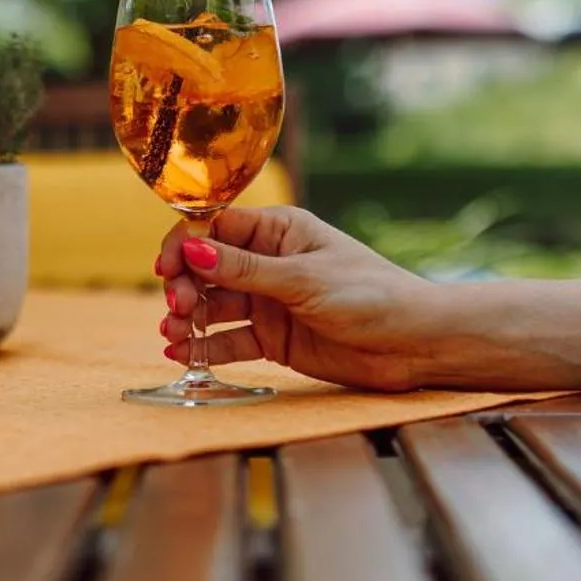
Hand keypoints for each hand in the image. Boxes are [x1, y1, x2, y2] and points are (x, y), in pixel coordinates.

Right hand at [156, 206, 439, 391]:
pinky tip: (183, 354)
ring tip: (172, 336)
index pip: (215, 226)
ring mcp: (269, 301)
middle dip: (184, 286)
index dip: (184, 244)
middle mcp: (268, 262)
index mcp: (278, 230)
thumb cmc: (370, 295)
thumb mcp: (303, 279)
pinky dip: (205, 347)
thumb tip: (190, 247)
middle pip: (206, 267)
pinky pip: (229, 340)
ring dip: (189, 318)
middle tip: (178, 309)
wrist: (413, 343)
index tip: (166, 268)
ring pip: (213, 306)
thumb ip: (244, 269)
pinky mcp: (273, 339)